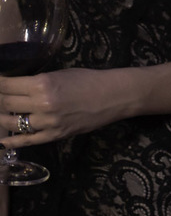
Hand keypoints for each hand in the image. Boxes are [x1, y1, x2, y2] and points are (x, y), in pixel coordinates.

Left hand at [0, 68, 132, 148]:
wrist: (114, 96)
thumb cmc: (89, 79)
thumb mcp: (60, 74)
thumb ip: (37, 81)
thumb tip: (15, 86)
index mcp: (43, 84)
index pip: (6, 86)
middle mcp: (41, 104)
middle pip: (6, 104)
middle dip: (0, 99)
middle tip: (1, 96)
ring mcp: (47, 122)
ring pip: (12, 123)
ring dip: (3, 118)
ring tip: (3, 114)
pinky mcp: (54, 135)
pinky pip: (27, 140)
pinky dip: (11, 141)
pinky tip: (3, 140)